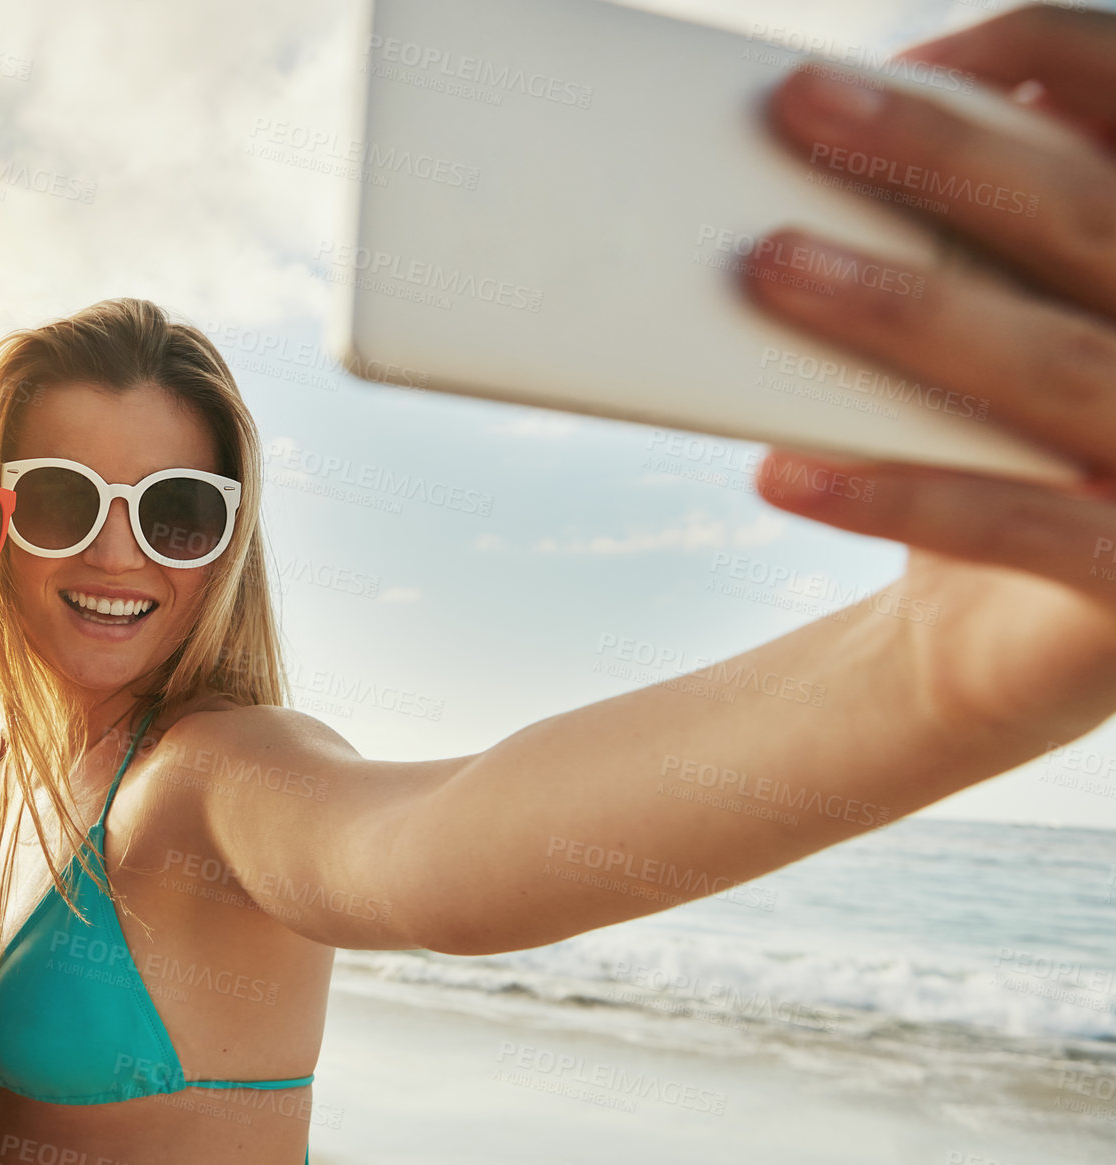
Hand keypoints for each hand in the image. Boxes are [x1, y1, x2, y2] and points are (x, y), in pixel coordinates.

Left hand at [744, 5, 1115, 737]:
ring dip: (905, 309)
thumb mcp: (999, 322)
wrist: (1003, 644)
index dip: (1044, 56)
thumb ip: (977, 237)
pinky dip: (897, 494)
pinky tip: (781, 472)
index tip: (906, 55)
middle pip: (1084, 214)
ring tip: (771, 266)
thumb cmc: (992, 445)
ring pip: (1047, 362)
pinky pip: (1016, 528)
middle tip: (802, 103)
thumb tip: (862, 117)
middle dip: (941, 150)